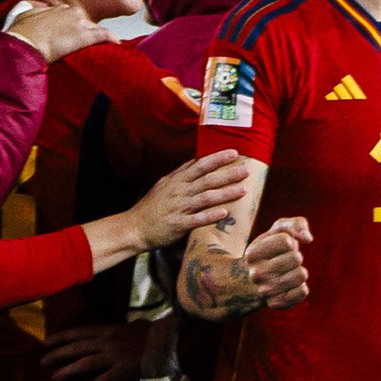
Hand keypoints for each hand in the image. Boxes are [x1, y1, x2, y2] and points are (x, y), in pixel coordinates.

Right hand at [4, 3, 112, 61]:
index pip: (69, 16)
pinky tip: (116, 42)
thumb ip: (34, 12)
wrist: (24, 44)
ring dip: (98, 36)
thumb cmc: (21, 33)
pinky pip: (103, 35)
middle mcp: (70, 12)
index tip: (70, 32)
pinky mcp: (85, 36)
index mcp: (56, 8)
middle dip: (83, 31)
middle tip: (81, 42)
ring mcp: (79, 23)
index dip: (70, 26)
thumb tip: (36, 11)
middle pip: (83, 22)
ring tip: (103, 45)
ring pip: (94, 28)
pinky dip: (111, 38)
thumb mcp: (24, 16)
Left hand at [42, 321, 161, 380]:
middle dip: (58, 354)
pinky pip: (106, 379)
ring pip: (86, 362)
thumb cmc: (155, 333)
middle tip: (42, 361)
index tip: (45, 341)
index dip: (61, 337)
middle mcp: (108, 341)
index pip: (79, 332)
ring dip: (68, 370)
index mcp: (109, 330)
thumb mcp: (137, 327)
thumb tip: (128, 326)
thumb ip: (127, 328)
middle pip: (77, 347)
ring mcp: (115, 355)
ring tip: (55, 377)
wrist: (170, 341)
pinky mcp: (124, 369)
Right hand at [128, 151, 250, 249]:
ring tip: (243, 190)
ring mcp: (179, 208)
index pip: (200, 165)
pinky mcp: (178, 225)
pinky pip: (196, 219)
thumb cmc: (151, 207)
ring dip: (225, 193)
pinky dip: (210, 216)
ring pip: (205, 198)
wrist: (133, 227)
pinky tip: (225, 213)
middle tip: (246, 170)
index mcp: (177, 181)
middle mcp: (179, 192)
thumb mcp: (164, 184)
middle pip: (207, 180)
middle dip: (227, 175)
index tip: (234, 153)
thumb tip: (197, 160)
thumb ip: (181, 174)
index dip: (217, 158)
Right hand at [244, 217, 311, 309]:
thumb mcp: (278, 231)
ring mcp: (265, 291)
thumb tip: (308, 239)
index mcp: (253, 254)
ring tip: (287, 273)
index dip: (289, 242)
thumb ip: (296, 224)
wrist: (250, 281)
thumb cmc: (269, 250)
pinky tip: (291, 286)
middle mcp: (256, 274)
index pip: (287, 241)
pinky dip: (301, 287)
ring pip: (301, 275)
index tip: (279, 248)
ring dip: (299, 272)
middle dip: (295, 257)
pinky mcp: (276, 304)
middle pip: (296, 258)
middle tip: (284, 262)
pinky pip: (302, 292)